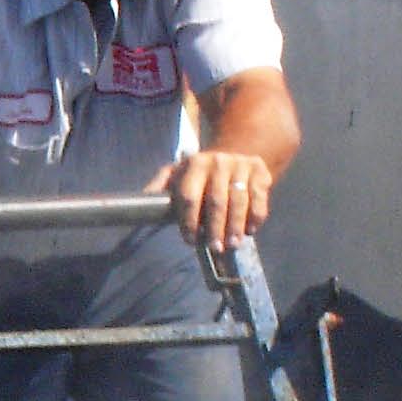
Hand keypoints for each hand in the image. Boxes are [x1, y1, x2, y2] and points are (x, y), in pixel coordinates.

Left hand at [147, 150, 271, 253]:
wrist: (235, 152)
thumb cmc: (200, 173)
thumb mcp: (177, 173)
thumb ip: (160, 186)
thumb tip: (140, 201)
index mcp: (195, 164)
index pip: (190, 197)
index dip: (189, 221)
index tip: (190, 240)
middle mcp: (219, 162)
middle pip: (216, 201)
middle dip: (215, 227)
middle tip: (214, 248)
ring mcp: (242, 165)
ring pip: (239, 200)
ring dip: (235, 226)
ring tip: (232, 245)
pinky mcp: (261, 172)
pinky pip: (259, 198)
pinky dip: (256, 216)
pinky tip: (250, 231)